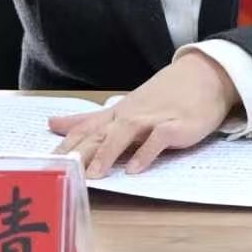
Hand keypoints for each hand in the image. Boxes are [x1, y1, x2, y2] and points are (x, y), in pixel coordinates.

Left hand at [48, 51, 239, 177]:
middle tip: (62, 170)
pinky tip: (135, 170)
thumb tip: (53, 123)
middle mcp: (131, 114)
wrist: (205, 76)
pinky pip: (158, 139)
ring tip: (95, 175)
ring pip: (125, 133)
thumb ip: (90, 119)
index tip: (46, 161)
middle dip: (81, 151)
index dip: (66, 144)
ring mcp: (154, 119)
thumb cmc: (164, 95)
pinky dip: (146, 153)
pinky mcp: (176, 126)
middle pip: (101, 132)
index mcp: (118, 112)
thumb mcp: (124, 107)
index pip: (86, 127)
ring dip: (108, 153)